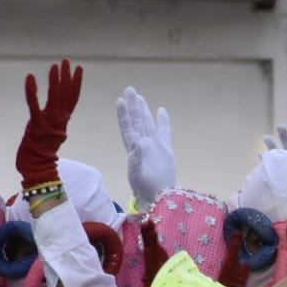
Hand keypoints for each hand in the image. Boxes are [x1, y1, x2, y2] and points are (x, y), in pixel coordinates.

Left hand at [17, 59, 83, 188]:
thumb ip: (51, 122)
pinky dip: (32, 92)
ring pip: (55, 98)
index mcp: (61, 122)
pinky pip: (34, 106)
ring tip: (56, 66)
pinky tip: (30, 78)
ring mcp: (48, 124)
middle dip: (68, 77)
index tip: (77, 69)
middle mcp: (58, 121)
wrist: (37, 171)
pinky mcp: (35, 126)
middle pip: (67, 96)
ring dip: (56, 81)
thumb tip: (52, 113)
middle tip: (68, 62)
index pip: (72, 99)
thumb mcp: (47, 134)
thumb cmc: (39, 156)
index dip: (75, 83)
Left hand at [117, 87, 175, 210]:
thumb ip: (137, 157)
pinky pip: (165, 132)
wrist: (158, 197)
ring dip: (144, 110)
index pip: (127, 127)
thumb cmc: (144, 188)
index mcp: (133, 149)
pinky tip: (162, 111)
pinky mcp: (166, 149)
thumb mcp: (136, 173)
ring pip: (148, 123)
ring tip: (139, 97)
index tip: (120, 101)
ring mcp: (155, 146)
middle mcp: (143, 144)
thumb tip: (139, 142)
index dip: (123, 115)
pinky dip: (163, 121)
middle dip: (133, 106)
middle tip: (129, 89)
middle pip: (137, 121)